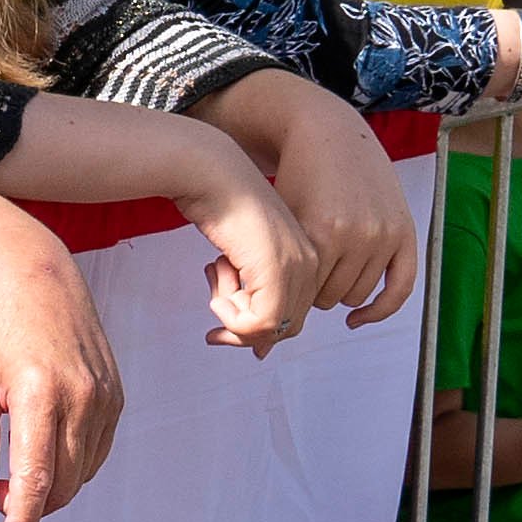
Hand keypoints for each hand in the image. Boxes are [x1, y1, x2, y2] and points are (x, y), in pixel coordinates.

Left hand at [0, 207, 117, 521]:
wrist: (30, 268)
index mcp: (41, 393)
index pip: (35, 481)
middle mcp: (85, 397)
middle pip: (63, 485)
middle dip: (28, 506)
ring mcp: (107, 395)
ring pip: (82, 472)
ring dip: (49, 487)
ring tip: (6, 470)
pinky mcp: (117, 392)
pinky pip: (96, 449)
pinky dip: (68, 464)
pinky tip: (37, 449)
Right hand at [183, 156, 306, 353]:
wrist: (209, 170)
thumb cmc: (220, 205)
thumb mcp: (244, 256)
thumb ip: (256, 293)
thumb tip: (260, 351)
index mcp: (310, 257)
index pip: (293, 317)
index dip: (253, 324)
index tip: (220, 306)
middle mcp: (311, 263)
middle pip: (285, 329)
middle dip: (242, 327)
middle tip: (214, 302)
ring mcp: (297, 265)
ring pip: (271, 328)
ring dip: (232, 315)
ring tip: (214, 275)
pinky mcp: (278, 268)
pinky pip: (260, 323)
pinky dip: (229, 314)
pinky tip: (214, 272)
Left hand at [252, 86, 417, 323]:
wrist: (330, 132)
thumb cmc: (296, 178)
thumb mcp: (280, 222)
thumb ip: (277, 273)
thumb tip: (260, 351)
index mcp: (319, 233)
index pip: (301, 295)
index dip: (284, 295)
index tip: (274, 291)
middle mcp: (357, 236)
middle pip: (327, 298)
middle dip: (309, 290)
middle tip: (298, 274)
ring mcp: (383, 234)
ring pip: (355, 295)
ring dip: (338, 290)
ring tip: (321, 269)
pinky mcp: (404, 231)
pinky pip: (400, 288)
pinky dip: (379, 309)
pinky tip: (357, 319)